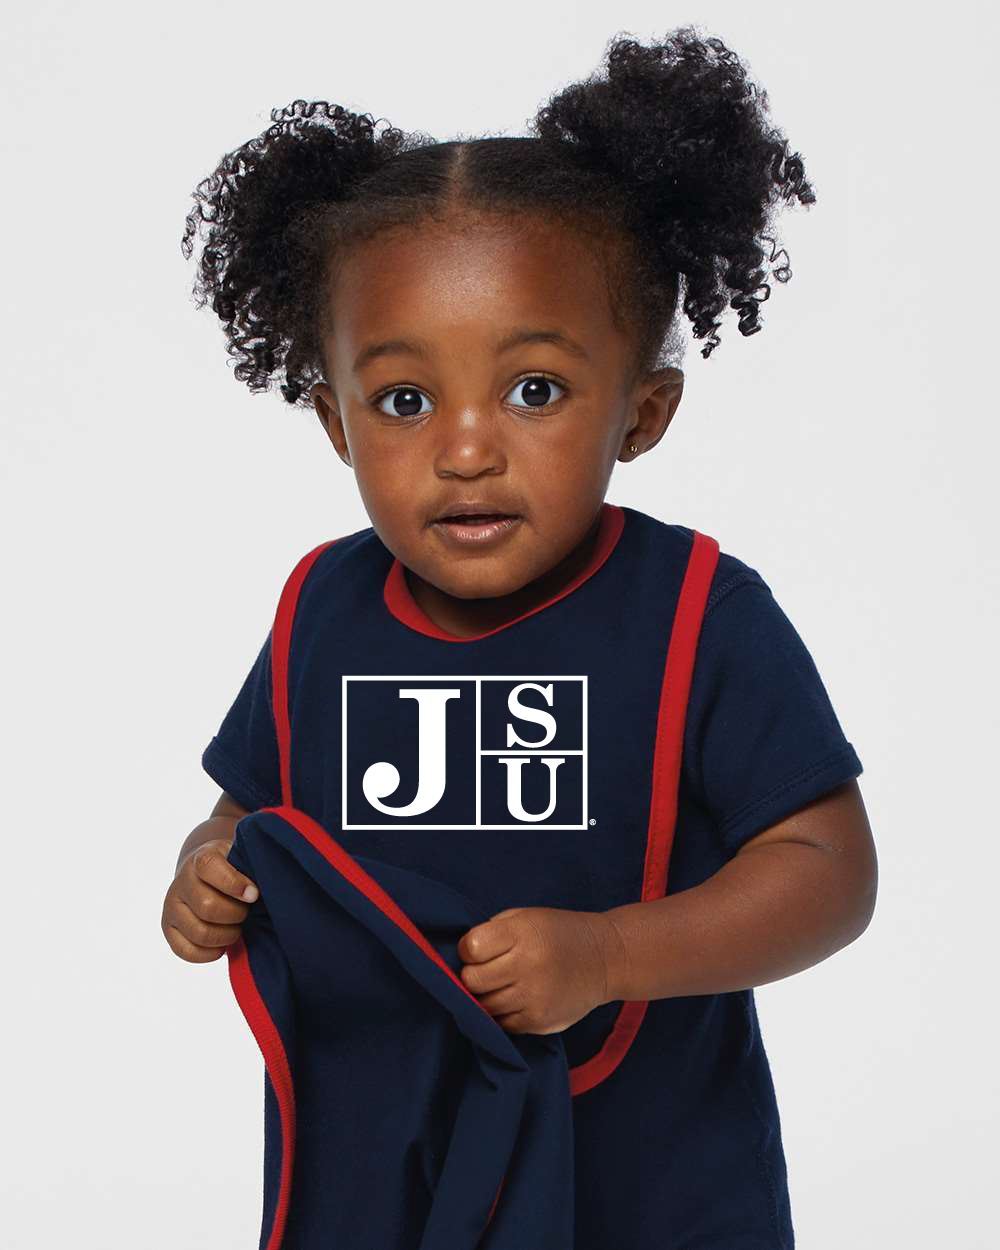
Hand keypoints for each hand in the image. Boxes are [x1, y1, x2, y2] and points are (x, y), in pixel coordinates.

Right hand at [161, 838, 259, 963]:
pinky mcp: (168, 928)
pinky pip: (186, 951)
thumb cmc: (233, 869)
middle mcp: (181, 882)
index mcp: (200, 859)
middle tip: (246, 912)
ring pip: (200, 933)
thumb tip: (261, 889)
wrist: (204, 875)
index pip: (210, 867)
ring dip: (227, 936)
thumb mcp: (241, 859)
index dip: (234, 883)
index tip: (254, 894)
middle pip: (207, 907)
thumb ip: (252, 867)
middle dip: (235, 914)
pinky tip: (223, 944)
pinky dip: (211, 953)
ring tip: (237, 928)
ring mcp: (172, 906)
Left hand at [456, 906, 615, 1034]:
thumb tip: (459, 959)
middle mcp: (528, 966)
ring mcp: (534, 997)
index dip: (468, 950)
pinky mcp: (539, 1022)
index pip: (470, 948)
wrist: (605, 959)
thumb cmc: (558, 933)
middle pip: (472, 980)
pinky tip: (514, 999)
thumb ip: (492, 933)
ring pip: (484, 1006)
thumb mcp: (526, 917)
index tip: (477, 950)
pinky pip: (502, 1023)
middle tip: (486, 970)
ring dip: (485, 997)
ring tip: (500, 984)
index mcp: (523, 933)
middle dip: (472, 976)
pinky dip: (501, 1013)